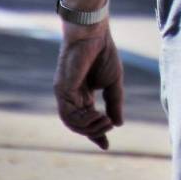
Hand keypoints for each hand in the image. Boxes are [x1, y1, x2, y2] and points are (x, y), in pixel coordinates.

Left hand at [53, 20, 123, 149]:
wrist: (93, 33)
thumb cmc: (103, 53)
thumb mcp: (113, 82)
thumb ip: (114, 103)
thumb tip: (118, 124)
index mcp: (83, 94)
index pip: (87, 120)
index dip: (96, 133)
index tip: (106, 146)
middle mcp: (71, 96)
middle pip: (78, 124)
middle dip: (94, 131)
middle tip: (109, 126)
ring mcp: (65, 93)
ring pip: (71, 122)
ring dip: (89, 127)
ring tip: (105, 121)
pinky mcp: (62, 89)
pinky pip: (68, 113)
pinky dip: (83, 119)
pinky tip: (98, 115)